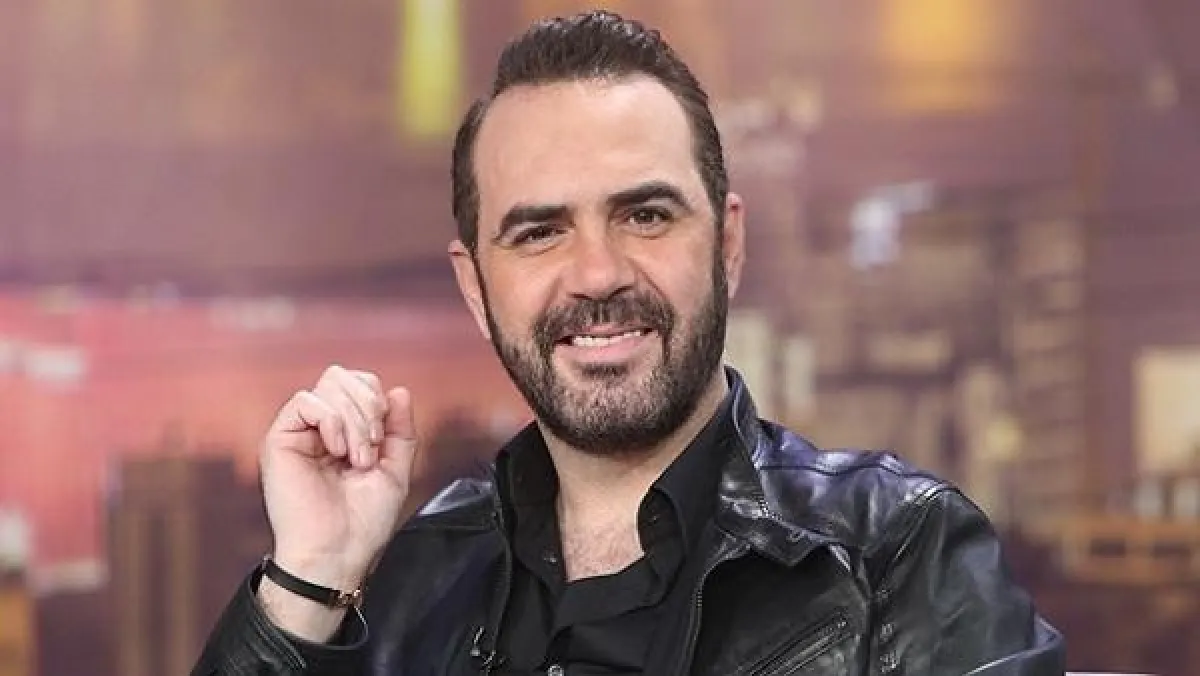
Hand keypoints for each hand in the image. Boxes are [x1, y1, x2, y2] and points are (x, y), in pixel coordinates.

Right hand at [260, 365, 417, 593]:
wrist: (338, 552)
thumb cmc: (364, 521)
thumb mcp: (395, 469)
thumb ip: (400, 430)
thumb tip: (399, 390)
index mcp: (344, 432)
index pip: (359, 384)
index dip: (376, 399)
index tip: (383, 437)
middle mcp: (319, 428)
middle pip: (342, 376)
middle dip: (367, 405)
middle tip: (370, 448)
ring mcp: (299, 433)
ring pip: (328, 385)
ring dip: (353, 419)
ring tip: (356, 458)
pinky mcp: (279, 440)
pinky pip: (304, 401)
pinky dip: (330, 420)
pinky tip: (336, 451)